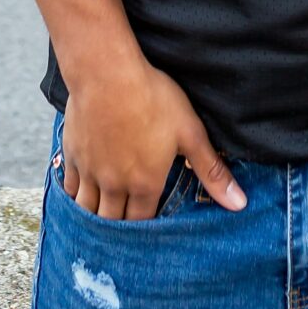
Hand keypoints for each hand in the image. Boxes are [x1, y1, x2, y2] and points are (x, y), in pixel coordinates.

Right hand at [60, 56, 244, 219]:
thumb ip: (212, 171)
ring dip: (94, 218)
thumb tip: (239, 204)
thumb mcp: (191, 134)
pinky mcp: (71, 156)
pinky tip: (77, 195)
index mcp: (145, 184)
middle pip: (112, 222)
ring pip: (87, 210)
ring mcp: (89, 172)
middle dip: (119, 229)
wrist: (107, 75)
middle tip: (123, 233)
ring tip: (100, 222)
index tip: (151, 230)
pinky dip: (74, 195)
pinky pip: (69, 187)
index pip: (143, 222)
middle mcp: (114, 185)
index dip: (148, 228)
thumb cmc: (153, 100)